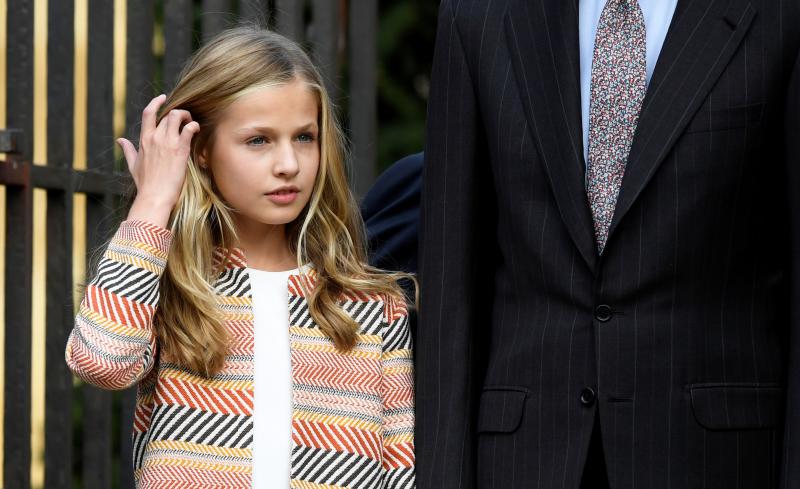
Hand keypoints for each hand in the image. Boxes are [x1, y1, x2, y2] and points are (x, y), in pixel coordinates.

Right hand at [118, 94, 200, 227]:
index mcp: (143, 140)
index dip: (156, 102)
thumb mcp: (133, 165)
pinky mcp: (180, 150)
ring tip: (192, 123)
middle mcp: (155, 138)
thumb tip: (120, 140)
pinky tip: (196, 130)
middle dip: (178, 113)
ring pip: (177, 116)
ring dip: (186, 116)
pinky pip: (189, 129)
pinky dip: (194, 125)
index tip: (163, 98)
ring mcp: (167, 143)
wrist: (154, 197)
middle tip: (185, 120)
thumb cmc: (145, 184)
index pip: (148, 113)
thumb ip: (128, 150)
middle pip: (167, 114)